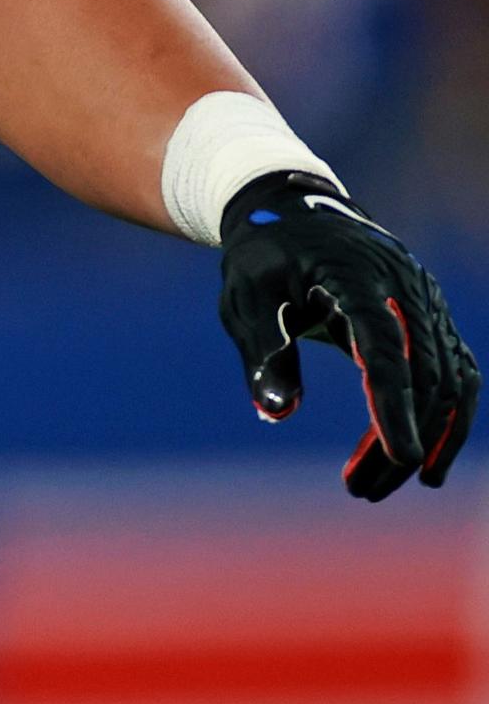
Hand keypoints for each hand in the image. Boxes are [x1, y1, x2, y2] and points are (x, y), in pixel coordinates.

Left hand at [220, 172, 479, 498]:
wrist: (292, 211)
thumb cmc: (263, 258)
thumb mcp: (247, 298)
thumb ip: (264, 351)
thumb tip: (276, 411)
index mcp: (356, 279)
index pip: (384, 350)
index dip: (395, 405)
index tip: (401, 457)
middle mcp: (406, 289)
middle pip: (424, 377)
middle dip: (400, 439)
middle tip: (361, 492)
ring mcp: (428, 304)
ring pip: (448, 383)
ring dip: (424, 439)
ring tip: (375, 486)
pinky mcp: (433, 319)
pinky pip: (457, 375)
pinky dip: (447, 420)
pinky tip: (420, 460)